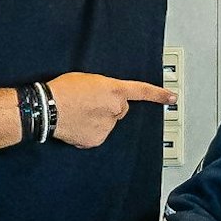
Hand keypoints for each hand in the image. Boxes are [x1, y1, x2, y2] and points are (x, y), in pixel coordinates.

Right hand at [47, 72, 176, 148]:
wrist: (47, 107)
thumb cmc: (63, 90)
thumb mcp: (89, 80)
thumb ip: (105, 89)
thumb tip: (107, 100)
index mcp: (114, 90)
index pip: (141, 91)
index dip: (159, 95)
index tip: (172, 98)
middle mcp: (115, 108)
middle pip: (121, 110)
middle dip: (110, 108)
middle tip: (89, 104)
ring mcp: (108, 126)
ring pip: (109, 124)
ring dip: (99, 120)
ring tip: (79, 113)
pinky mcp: (97, 139)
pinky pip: (98, 135)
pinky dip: (89, 132)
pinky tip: (77, 125)